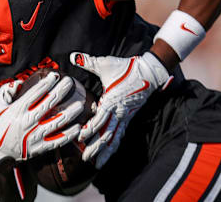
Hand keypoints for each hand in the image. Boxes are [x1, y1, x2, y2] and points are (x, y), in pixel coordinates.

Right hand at [0, 72, 82, 169]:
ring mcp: (33, 136)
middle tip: (70, 82)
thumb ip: (6, 90)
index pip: (34, 93)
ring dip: (70, 112)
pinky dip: (68, 134)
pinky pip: (57, 141)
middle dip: (61, 91)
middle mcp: (26, 122)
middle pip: (48, 104)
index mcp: (16, 110)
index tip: (56, 75)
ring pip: (56, 123)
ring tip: (80, 104)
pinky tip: (77, 127)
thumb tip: (20, 82)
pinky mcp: (39, 148)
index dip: (46, 83)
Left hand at [69, 52, 169, 168]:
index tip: (81, 137)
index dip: (90, 129)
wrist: (148, 73)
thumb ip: (88, 62)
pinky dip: (114, 146)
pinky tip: (109, 155)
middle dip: (96, 147)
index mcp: (112, 100)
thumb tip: (72, 56)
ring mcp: (125, 117)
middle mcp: (119, 112)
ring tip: (97, 164)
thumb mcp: (105, 64)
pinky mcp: (128, 118)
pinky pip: (121, 135)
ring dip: (106, 152)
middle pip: (107, 134)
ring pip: (115, 138)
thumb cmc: (125, 68)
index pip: (100, 118)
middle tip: (86, 158)